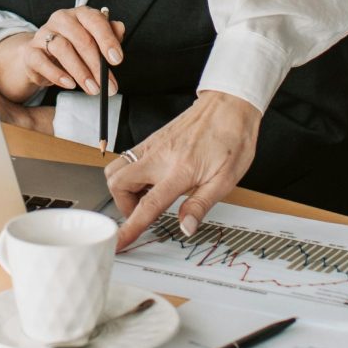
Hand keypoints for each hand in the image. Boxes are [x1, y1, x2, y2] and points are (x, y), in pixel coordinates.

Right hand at [0, 9, 125, 103]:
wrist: (41, 56)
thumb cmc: (72, 47)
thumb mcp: (93, 41)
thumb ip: (109, 35)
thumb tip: (120, 28)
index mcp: (80, 14)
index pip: (95, 20)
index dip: (108, 40)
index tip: (117, 60)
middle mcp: (61, 19)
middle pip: (81, 38)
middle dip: (97, 65)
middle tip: (106, 84)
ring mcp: (44, 34)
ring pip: (62, 49)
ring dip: (80, 72)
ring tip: (92, 88)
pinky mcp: (31, 51)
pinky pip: (42, 61)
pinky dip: (57, 75)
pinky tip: (70, 84)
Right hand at [107, 90, 259, 248]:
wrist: (229, 105)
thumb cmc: (231, 139)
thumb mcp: (225, 179)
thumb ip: (200, 205)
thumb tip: (186, 228)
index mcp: (179, 170)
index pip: (148, 205)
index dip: (130, 227)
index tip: (118, 242)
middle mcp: (159, 156)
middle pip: (117, 183)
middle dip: (122, 204)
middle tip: (142, 211)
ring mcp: (152, 145)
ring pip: (116, 169)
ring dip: (124, 188)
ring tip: (147, 195)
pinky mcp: (151, 139)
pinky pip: (127, 158)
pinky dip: (130, 173)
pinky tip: (152, 179)